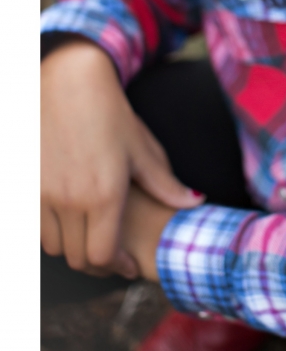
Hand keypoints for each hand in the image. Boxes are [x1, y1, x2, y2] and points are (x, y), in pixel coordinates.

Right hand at [41, 41, 203, 277]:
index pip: (103, 256)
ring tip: (92, 238)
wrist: (68, 82)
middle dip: (98, 264)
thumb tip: (195, 202)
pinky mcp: (26, 185)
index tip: (128, 265)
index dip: (117, 267)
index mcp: (103, 195)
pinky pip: (37, 226)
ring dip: (74, 248)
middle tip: (113, 257)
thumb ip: (166, 184)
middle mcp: (70, 200)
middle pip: (78, 258)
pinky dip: (54, 232)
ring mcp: (43, 194)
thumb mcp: (142, 149)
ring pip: (55, 246)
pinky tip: (71, 219)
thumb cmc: (111, 114)